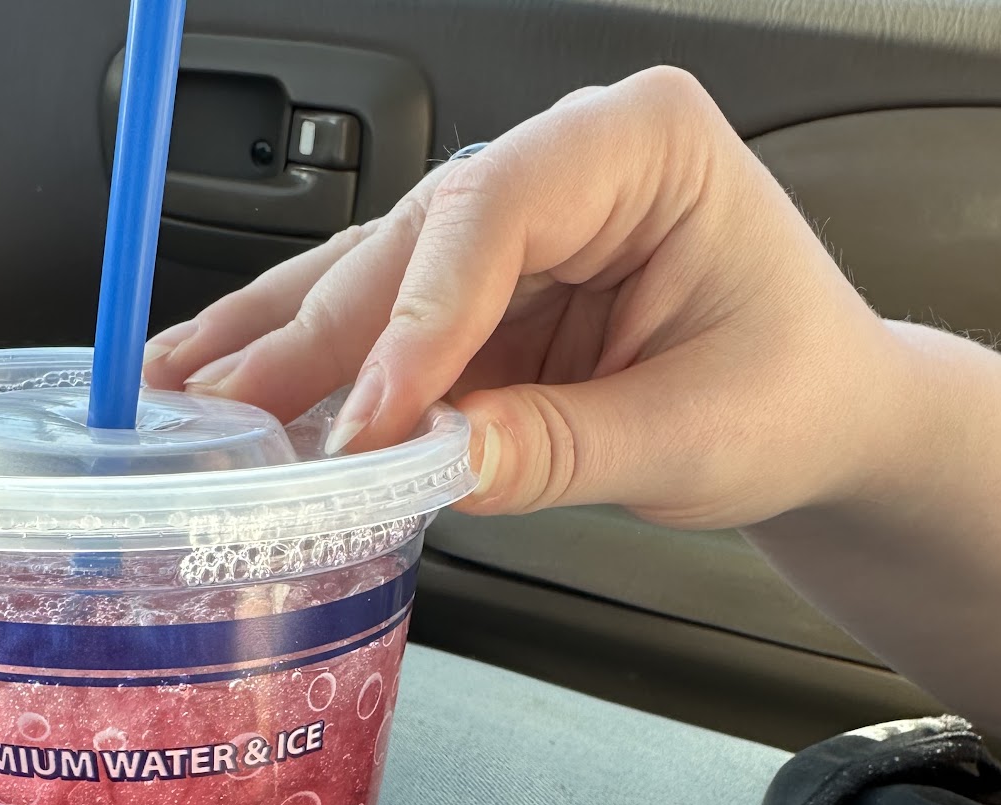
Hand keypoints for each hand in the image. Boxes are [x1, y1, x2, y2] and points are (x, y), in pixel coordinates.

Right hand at [143, 68, 901, 529]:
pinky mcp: (481, 298)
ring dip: (277, 339)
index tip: (365, 424)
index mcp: (643, 146)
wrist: (820, 417)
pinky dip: (310, 366)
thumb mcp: (695, 436)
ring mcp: (514, 228)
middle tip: (221, 411)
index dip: (416, 322)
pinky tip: (230, 385)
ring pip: (374, 273)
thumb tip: (436, 463)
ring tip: (180, 389)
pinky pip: (383, 325)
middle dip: (312, 335)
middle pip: (412, 242)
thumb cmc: (791, 395)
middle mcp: (564, 166)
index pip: (496, 214)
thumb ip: (561, 447)